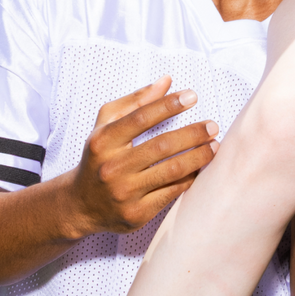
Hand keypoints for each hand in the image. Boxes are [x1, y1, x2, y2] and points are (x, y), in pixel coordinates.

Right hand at [64, 75, 217, 236]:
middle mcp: (112, 168)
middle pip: (162, 145)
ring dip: (199, 156)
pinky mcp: (136, 215)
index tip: (192, 97)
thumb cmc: (99, 156)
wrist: (80, 205)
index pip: (142, 117)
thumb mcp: (106, 124)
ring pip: (171, 171)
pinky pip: (171, 193)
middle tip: (213, 126)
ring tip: (214, 146)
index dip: (169, 105)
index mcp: (103, 141)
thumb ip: (136, 101)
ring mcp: (124, 194)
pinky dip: (190, 178)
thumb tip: (166, 81)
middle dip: (193, 134)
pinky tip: (201, 168)